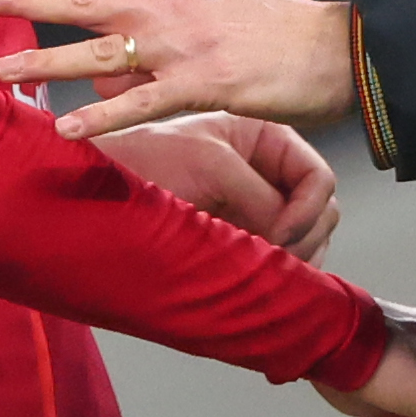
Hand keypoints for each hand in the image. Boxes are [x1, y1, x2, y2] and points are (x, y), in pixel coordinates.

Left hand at [0, 0, 354, 139]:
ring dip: (49, 60)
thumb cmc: (282, 35)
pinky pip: (143, 104)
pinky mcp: (205, 85)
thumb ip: (163, 36)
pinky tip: (68, 130)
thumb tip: (112, 69)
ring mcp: (185, 47)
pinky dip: (103, 117)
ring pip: (103, 52)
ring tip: (2, 68)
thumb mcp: (217, 18)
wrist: (340, 48)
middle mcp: (171, 10)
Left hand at [95, 112, 339, 263]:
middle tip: (277, 260)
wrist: (96, 192)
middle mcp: (266, 171)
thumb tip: (291, 236)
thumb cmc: (145, 161)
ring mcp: (254, 208)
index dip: (308, 209)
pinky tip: (263, 278)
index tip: (281, 235)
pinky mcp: (239, 239)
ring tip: (267, 270)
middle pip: (319, 209)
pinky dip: (279, 270)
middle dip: (307, 236)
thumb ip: (258, 193)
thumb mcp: (208, 163)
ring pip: (306, 238)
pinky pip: (279, 258)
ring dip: (296, 257)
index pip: (317, 176)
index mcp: (264, 138)